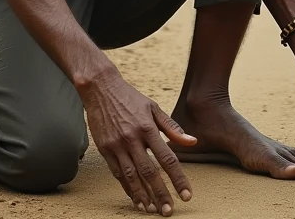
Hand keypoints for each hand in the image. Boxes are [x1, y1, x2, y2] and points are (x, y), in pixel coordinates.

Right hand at [79, 64, 196, 214]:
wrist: (101, 88)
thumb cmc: (131, 98)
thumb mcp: (153, 107)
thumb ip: (172, 127)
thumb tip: (192, 142)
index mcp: (148, 127)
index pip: (167, 158)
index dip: (178, 178)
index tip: (186, 195)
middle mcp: (132, 138)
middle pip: (149, 171)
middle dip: (160, 193)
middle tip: (168, 211)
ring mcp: (117, 145)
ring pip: (132, 176)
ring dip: (143, 195)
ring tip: (152, 209)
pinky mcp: (105, 149)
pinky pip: (117, 173)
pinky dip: (127, 188)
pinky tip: (135, 198)